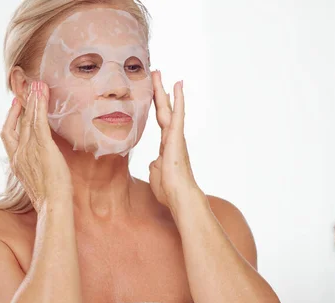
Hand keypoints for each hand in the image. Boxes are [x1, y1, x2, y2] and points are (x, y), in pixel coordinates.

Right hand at [1, 81, 71, 211]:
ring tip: (37, 85)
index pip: (7, 134)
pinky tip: (42, 93)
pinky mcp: (42, 147)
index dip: (10, 118)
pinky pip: (39, 122)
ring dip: (32, 100)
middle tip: (28, 87)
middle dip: (22, 103)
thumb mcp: (36, 179)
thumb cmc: (49, 197)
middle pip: (17, 122)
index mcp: (15, 162)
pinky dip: (39, 106)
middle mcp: (18, 153)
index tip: (15, 106)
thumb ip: (34, 166)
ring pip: (27, 119)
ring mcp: (29, 149)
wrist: (52, 204)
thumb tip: (41, 160)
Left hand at [148, 71, 199, 211]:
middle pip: (163, 109)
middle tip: (154, 73)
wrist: (180, 197)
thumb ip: (155, 166)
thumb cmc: (169, 191)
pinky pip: (177, 115)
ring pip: (168, 108)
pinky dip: (178, 99)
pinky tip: (177, 85)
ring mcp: (175, 137)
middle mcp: (172, 138)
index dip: (157, 106)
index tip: (154, 92)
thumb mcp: (157, 176)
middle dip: (159, 91)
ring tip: (159, 72)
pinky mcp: (177, 138)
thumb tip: (155, 162)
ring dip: (164, 90)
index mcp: (166, 146)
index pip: (160, 121)